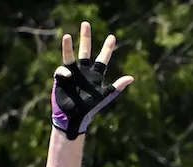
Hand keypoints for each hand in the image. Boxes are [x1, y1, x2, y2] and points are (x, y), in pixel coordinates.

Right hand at [52, 22, 133, 138]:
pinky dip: (64, 72)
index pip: (102, 59)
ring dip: (67, 46)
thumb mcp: (105, 96)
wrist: (75, 116)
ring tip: (67, 36)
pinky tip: (68, 76)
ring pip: (69, 56)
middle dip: (86, 38)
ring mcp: (72, 73)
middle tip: (85, 23)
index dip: (107, 49)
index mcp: (96, 75)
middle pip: (85, 51)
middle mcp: (84, 71)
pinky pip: (62, 70)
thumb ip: (117, 87)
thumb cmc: (90, 107)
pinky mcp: (61, 78)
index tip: (112, 37)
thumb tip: (131, 77)